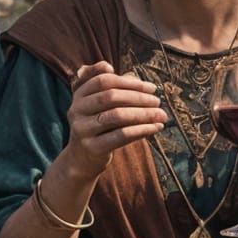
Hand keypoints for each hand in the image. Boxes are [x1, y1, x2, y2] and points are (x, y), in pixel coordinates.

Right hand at [63, 62, 166, 180]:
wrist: (82, 158)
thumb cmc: (99, 125)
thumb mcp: (101, 104)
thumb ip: (114, 88)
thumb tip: (137, 79)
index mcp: (79, 94)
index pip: (104, 81)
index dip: (130, 82)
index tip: (151, 88)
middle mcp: (76, 109)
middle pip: (110, 97)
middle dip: (138, 97)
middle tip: (157, 101)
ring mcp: (82, 129)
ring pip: (117, 116)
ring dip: (143, 114)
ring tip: (161, 115)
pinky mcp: (92, 147)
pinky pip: (121, 135)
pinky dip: (142, 130)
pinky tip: (156, 127)